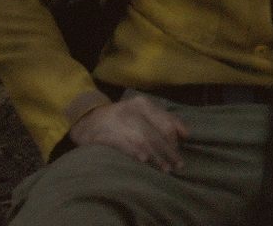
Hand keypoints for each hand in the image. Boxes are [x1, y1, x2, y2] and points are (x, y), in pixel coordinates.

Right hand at [69, 96, 188, 171]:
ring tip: (165, 168)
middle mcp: (131, 111)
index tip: (179, 152)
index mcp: (142, 104)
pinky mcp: (104, 134)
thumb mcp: (141, 112)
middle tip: (177, 166)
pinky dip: (135, 152)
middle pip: (155, 134)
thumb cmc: (120, 118)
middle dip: (168, 151)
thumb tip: (186, 134)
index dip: (174, 138)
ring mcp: (117, 122)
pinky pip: (123, 144)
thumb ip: (163, 119)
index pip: (165, 121)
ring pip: (142, 140)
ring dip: (156, 156)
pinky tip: (144, 160)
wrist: (86, 119)